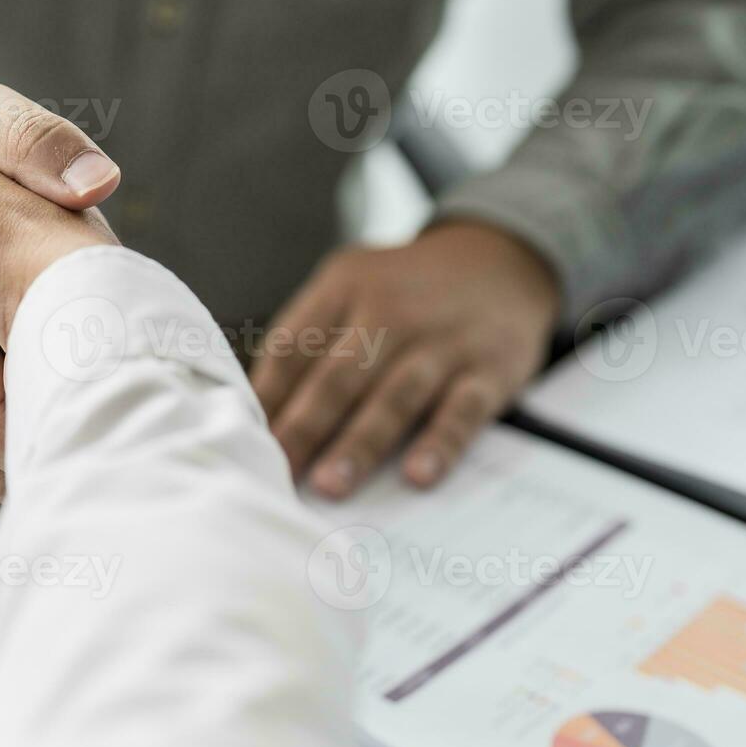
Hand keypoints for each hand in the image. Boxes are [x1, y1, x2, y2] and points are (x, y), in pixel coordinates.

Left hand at [250, 222, 560, 496]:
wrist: (502, 260)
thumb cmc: (406, 292)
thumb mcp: (352, 288)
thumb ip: (309, 341)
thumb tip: (260, 413)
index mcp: (345, 288)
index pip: (294, 346)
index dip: (267, 397)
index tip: (244, 441)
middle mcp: (392, 310)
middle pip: (338, 375)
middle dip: (304, 427)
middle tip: (278, 474)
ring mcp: (443, 341)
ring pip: (395, 396)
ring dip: (360, 443)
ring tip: (330, 486)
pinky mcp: (491, 368)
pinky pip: (462, 410)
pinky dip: (440, 443)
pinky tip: (417, 476)